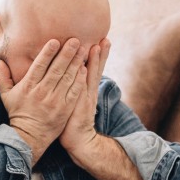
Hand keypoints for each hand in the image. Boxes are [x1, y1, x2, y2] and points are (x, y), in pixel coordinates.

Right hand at [0, 37, 87, 160]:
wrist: (29, 137)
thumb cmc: (18, 114)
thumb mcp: (6, 96)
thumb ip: (3, 77)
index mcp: (28, 87)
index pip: (39, 66)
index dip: (47, 53)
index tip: (55, 41)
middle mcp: (42, 93)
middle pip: (56, 70)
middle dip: (66, 54)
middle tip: (75, 40)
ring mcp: (55, 101)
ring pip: (67, 79)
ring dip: (76, 63)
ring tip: (83, 50)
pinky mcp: (65, 109)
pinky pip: (74, 92)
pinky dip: (79, 80)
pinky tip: (85, 69)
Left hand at [59, 38, 109, 154]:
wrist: (80, 141)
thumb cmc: (74, 121)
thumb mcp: (77, 102)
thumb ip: (77, 89)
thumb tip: (76, 75)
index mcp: (88, 90)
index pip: (94, 69)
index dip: (99, 56)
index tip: (102, 40)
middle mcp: (89, 92)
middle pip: (97, 69)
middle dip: (101, 54)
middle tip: (105, 38)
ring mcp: (86, 98)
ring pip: (91, 76)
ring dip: (95, 62)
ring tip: (97, 46)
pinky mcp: (80, 106)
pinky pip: (81, 90)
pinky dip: (83, 80)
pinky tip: (84, 69)